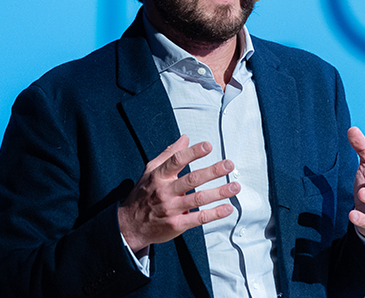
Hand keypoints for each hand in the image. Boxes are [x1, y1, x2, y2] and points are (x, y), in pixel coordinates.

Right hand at [118, 135, 240, 251]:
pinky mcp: (176, 225)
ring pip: (198, 199)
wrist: (129, 226)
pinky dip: (214, 214)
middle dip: (212, 171)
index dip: (193, 153)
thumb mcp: (150, 172)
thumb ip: (169, 155)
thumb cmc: (142, 195)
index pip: (176, 161)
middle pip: (192, 179)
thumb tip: (185, 138)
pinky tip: (227, 208)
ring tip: (235, 187)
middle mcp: (165, 192)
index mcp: (159, 177)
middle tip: (228, 165)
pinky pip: (198, 218)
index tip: (208, 146)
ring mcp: (171, 209)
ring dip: (219, 192)